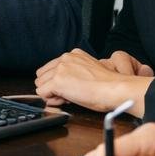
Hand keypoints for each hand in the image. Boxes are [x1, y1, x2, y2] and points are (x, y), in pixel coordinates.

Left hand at [35, 48, 152, 111]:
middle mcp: (65, 58)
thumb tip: (61, 85)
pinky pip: (42, 94)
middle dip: (52, 87)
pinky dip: (52, 100)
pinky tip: (67, 100)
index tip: (70, 88)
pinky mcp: (57, 80)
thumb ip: (74, 73)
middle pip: (42, 76)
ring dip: (51, 94)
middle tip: (69, 94)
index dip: (57, 82)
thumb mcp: (89, 71)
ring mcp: (60, 69)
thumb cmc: (108, 85)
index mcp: (73, 55)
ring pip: (40, 84)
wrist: (114, 89)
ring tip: (69, 97)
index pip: (50, 68)